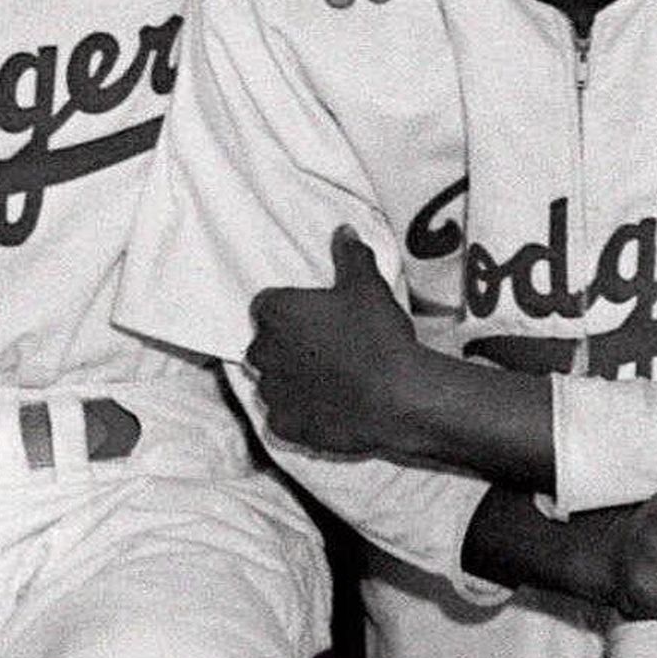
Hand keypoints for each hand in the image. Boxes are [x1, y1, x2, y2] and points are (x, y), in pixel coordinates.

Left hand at [248, 226, 425, 456]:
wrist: (395, 396)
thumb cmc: (377, 336)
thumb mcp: (367, 286)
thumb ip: (350, 256)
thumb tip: (343, 232)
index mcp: (274, 312)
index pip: (268, 304)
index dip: (292, 311)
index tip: (318, 318)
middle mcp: (261, 351)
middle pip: (266, 343)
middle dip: (288, 345)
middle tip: (328, 349)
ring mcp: (269, 391)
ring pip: (272, 381)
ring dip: (292, 379)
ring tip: (332, 381)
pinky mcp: (281, 425)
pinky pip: (283, 416)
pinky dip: (300, 413)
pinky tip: (329, 408)